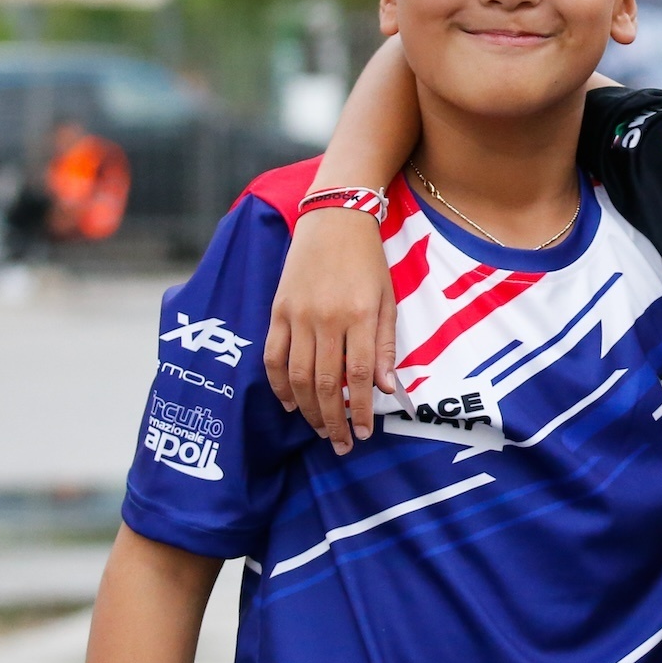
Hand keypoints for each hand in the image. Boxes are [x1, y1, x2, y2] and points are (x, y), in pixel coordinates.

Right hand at [263, 209, 395, 453]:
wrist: (333, 219)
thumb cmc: (368, 261)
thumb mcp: (388, 299)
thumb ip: (385, 345)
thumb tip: (387, 388)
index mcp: (360, 315)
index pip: (359, 375)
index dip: (361, 409)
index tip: (363, 433)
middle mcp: (327, 318)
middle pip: (326, 382)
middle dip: (333, 419)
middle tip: (340, 443)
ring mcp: (298, 315)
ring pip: (298, 376)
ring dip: (308, 409)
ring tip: (320, 429)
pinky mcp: (278, 310)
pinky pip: (274, 357)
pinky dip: (280, 384)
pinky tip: (290, 403)